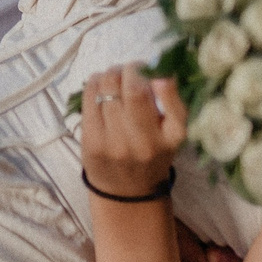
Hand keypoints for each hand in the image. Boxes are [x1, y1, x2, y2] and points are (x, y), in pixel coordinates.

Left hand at [79, 66, 184, 201]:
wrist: (127, 192)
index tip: (150, 69)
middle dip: (129, 69)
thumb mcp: (172, 132)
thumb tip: (157, 69)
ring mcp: (116, 144)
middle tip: (129, 70)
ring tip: (114, 77)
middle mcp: (145, 141)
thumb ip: (170, 101)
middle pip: (132, 88)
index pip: (165, 93)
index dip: (154, 72)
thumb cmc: (152, 153)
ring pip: (107, 88)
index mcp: (171, 135)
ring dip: (110, 74)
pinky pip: (89, 99)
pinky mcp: (92, 143)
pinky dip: (94, 83)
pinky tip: (99, 84)